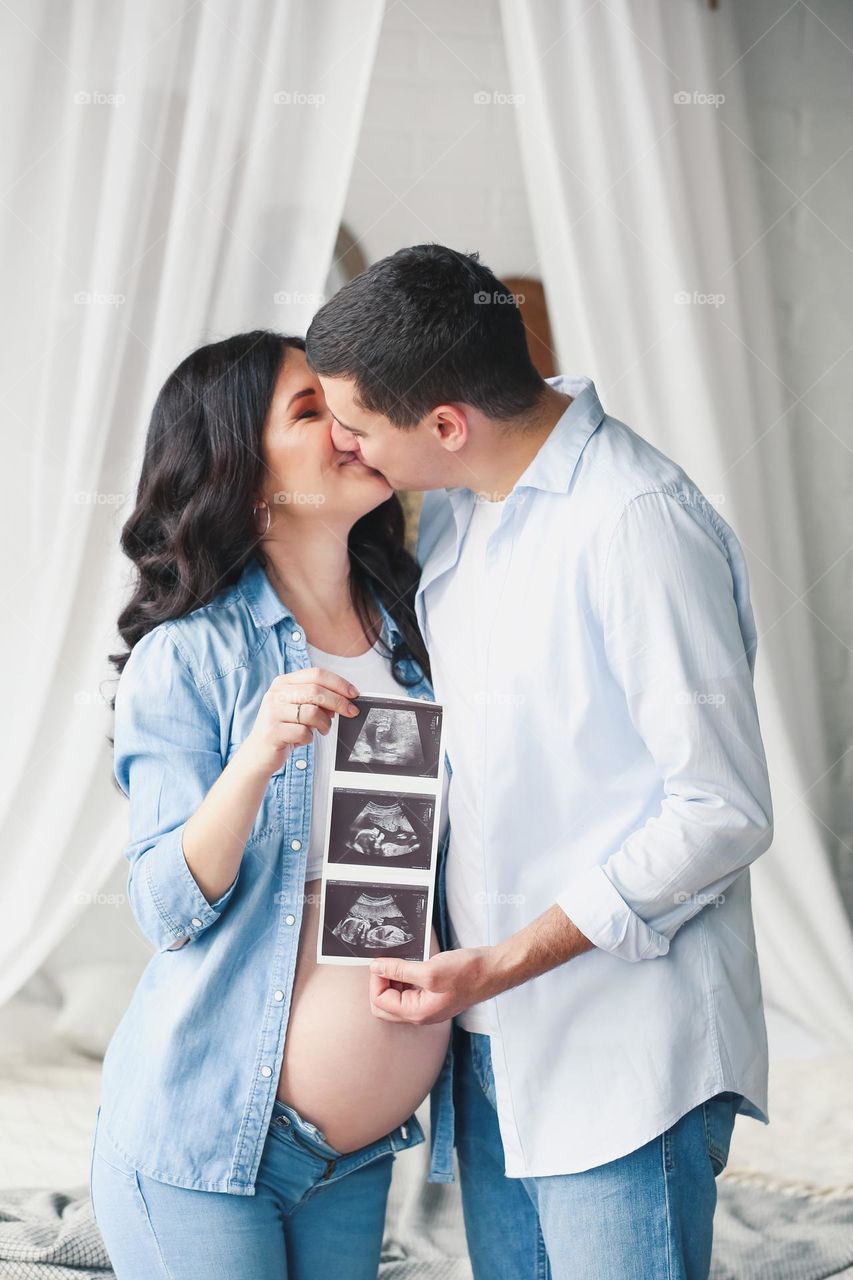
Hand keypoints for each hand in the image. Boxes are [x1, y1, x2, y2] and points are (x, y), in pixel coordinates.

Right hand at [242, 667, 360, 776]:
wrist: (258, 754)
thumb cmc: (283, 729)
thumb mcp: (299, 710)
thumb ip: (317, 701)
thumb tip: (343, 700)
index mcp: (283, 683)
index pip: (316, 674)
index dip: (338, 683)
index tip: (353, 694)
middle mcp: (275, 693)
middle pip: (316, 690)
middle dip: (339, 702)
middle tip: (351, 712)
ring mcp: (271, 712)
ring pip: (312, 712)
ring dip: (324, 724)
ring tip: (322, 730)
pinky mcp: (272, 731)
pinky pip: (303, 732)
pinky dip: (309, 738)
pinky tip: (302, 739)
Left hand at [368, 947, 495, 1024]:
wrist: (494, 970)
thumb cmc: (468, 973)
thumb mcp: (429, 970)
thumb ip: (399, 970)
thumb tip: (376, 968)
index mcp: (417, 1013)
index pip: (380, 1002)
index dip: (377, 980)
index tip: (381, 962)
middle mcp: (421, 1013)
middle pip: (385, 1004)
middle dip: (382, 982)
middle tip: (388, 962)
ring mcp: (428, 1005)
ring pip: (397, 995)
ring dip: (394, 978)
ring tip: (401, 960)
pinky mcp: (434, 995)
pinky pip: (411, 989)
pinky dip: (406, 975)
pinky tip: (412, 962)